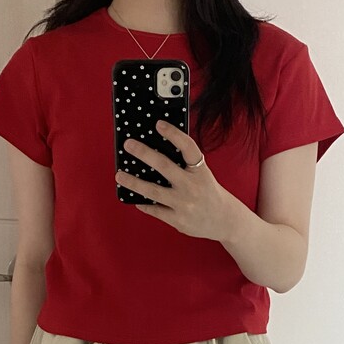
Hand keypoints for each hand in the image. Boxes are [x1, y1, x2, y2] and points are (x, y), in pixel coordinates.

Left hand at [115, 119, 241, 240]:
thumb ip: (184, 165)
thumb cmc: (207, 192)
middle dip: (144, 153)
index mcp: (200, 171)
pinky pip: (155, 210)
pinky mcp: (178, 220)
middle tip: (128, 144)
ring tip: (120, 175)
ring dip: (134, 182)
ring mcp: (184, 204)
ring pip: (153, 191)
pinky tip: (134, 198)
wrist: (223, 220)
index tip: (158, 124)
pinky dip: (143, 203)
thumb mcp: (202, 175)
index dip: (173, 134)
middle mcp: (192, 186)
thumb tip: (155, 155)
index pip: (188, 147)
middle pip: (164, 166)